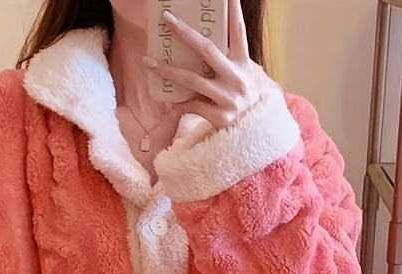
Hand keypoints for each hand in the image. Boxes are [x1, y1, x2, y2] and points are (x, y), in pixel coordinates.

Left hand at [143, 0, 277, 129]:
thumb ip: (227, 61)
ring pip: (192, 80)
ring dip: (168, 71)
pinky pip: (192, 105)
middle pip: (208, 50)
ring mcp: (228, 98)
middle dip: (186, 33)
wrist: (252, 134)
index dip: (233, 12)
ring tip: (148, 62)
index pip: (238, 32)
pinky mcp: (219, 116)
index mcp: (243, 64)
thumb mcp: (241, 77)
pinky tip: (168, 100)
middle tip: (168, 19)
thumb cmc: (241, 99)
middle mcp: (237, 78)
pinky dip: (179, 103)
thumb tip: (197, 43)